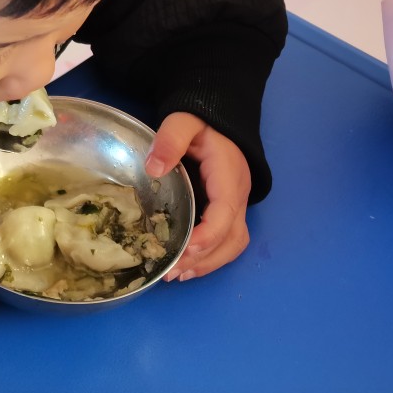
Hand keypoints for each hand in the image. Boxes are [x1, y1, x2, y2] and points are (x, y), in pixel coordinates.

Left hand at [144, 112, 251, 281]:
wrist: (218, 117)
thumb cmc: (201, 120)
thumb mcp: (183, 121)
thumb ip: (170, 140)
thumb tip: (154, 169)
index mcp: (229, 176)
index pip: (225, 213)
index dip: (208, 236)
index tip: (185, 251)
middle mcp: (238, 196)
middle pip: (232, 238)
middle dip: (204, 259)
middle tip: (172, 271)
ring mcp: (236, 205)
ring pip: (233, 244)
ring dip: (208, 263)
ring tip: (177, 275)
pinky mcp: (228, 210)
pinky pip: (227, 241)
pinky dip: (210, 257)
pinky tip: (187, 266)